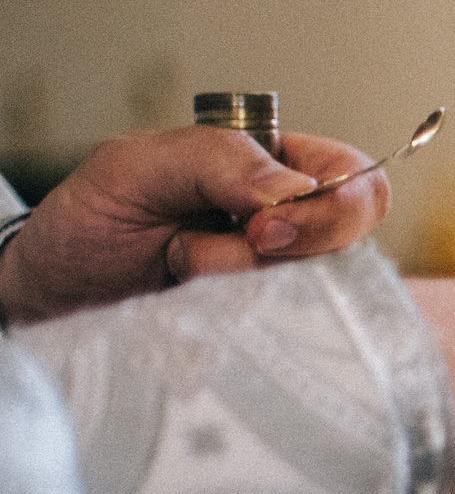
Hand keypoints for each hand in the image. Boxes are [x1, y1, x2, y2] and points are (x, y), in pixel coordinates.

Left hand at [0, 127, 388, 325]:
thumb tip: (294, 191)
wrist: (58, 295)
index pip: (357, 179)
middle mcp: (296, 224)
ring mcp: (286, 280)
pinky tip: (198, 305)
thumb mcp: (138, 167)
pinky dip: (245, 324)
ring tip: (181, 272)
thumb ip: (215, 159)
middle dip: (275, 254)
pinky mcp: (272, 327)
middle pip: (349, 243)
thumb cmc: (93, 222)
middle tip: (200, 255)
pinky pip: (294, 334)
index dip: (331, 208)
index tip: (261, 229)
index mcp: (277, 167)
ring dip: (241, 287)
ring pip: (318, 292)